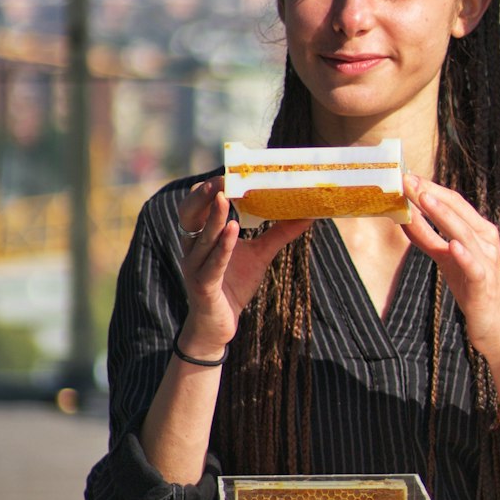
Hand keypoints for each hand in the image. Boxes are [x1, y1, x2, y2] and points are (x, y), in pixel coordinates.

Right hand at [176, 178, 307, 355]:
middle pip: (191, 217)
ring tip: (224, 198)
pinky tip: (232, 231)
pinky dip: (222, 247)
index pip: (198, 207)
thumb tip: (307, 215)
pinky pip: (211, 265)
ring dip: (213, 219)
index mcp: (201, 237)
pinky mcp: (203, 287)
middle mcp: (193, 249)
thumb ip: (278, 234)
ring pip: (201, 239)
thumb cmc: (233, 285)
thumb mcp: (259, 255)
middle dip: (204, 197)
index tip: (226, 173)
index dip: (207, 190)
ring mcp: (195, 268)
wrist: (219, 326)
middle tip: (222, 179)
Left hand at [402, 173, 499, 363]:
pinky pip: (474, 266)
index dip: (430, 187)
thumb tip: (406, 218)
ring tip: (425, 199)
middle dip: (432, 193)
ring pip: (464, 233)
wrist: (499, 327)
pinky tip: (452, 245)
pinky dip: (465, 254)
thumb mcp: (447, 259)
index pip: (454, 202)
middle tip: (407, 180)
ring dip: (444, 215)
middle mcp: (486, 241)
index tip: (407, 176)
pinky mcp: (485, 284)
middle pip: (458, 210)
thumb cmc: (473, 289)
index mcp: (479, 231)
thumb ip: (429, 239)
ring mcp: (487, 261)